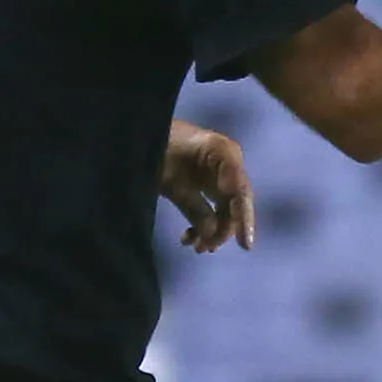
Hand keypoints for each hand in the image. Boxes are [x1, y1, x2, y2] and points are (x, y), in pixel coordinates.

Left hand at [161, 119, 256, 253]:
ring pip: (226, 210)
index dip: (243, 216)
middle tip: (208, 248)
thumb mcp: (169, 179)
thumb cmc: (154, 148)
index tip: (243, 242)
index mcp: (221, 151)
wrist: (137, 132)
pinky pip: (213, 210)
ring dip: (214, 231)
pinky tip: (188, 238)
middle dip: (226, 229)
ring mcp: (218, 174)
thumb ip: (192, 204)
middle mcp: (227, 163)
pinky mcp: (206, 185)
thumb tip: (213, 234)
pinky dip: (203, 226)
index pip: (239, 188)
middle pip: (237, 202)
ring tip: (196, 247)